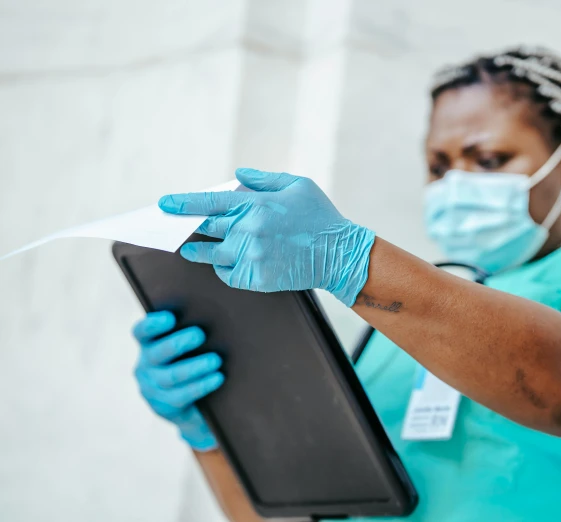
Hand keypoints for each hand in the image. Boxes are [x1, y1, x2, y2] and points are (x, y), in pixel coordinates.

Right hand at [132, 311, 223, 451]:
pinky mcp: (164, 407)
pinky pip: (183, 395)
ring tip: (215, 360)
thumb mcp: (188, 348)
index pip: (142, 331)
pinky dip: (202, 385)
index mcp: (149, 345)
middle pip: (157, 352)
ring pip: (172, 375)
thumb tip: (214, 318)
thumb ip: (191, 333)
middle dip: (179, 342)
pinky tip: (218, 378)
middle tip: (200, 335)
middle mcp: (145, 365)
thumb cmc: (194, 363)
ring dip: (196, 366)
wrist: (193, 407)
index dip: (153, 324)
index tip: (170, 317)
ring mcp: (152, 388)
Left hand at [158, 168, 375, 306]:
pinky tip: (226, 263)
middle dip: (186, 229)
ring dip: (199, 252)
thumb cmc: (321, 217)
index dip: (182, 204)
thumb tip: (236, 176)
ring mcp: (252, 255)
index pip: (208, 203)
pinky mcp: (257, 277)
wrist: (340, 254)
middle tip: (174, 230)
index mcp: (256, 203)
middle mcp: (249, 229)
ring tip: (192, 250)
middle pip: (204, 229)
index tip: (164, 205)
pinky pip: (228, 273)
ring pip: (211, 254)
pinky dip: (223, 268)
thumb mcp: (297, 185)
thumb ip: (264, 179)